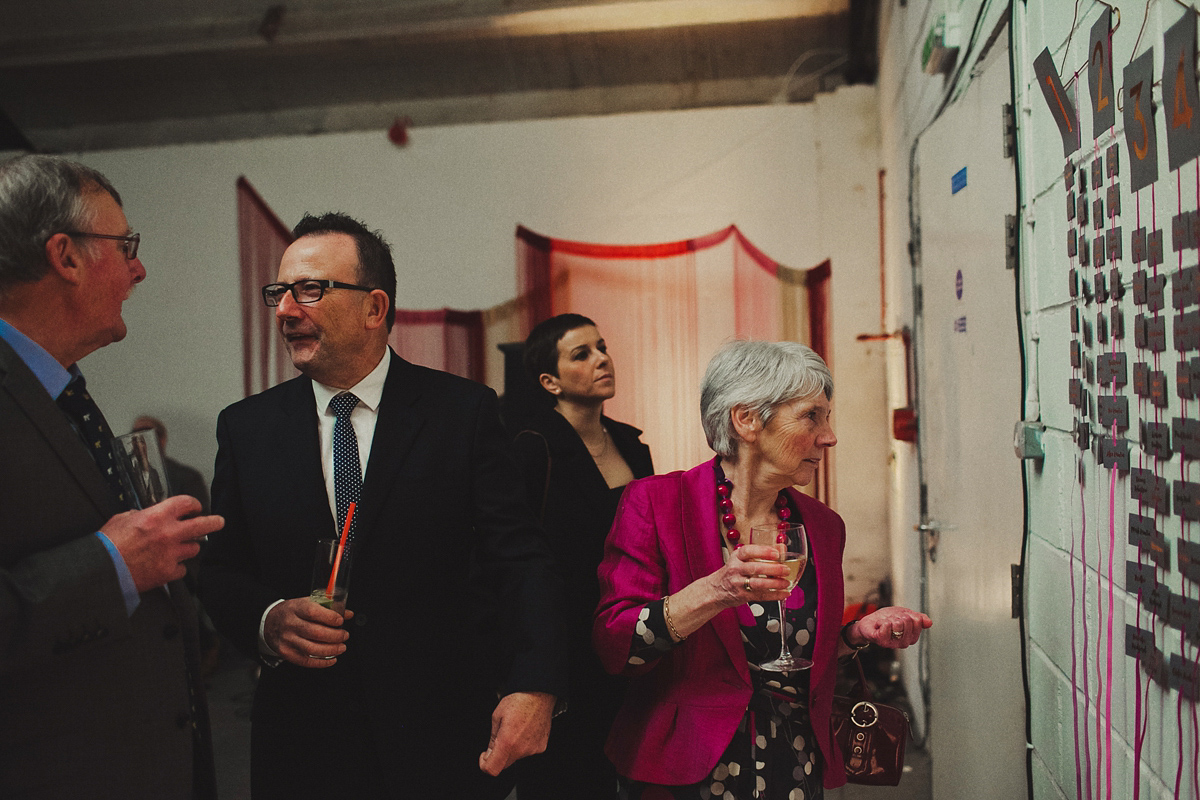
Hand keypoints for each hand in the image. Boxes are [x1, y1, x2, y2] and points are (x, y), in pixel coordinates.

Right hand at [101, 495, 222, 591]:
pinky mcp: (168, 572)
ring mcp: (171, 554)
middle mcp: (169, 534)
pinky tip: (168, 565)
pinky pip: (182, 569)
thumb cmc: (108, 546)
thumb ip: (140, 515)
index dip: (193, 504)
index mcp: (156, 517)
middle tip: (219, 522)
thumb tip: (146, 515)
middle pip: (203, 525)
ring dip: (188, 547)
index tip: (195, 507)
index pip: (186, 503)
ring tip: (179, 548)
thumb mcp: (122, 519)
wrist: (103, 571)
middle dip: (214, 522)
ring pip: (194, 548)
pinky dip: (177, 567)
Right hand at [263, 598, 353, 667]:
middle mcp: (290, 624)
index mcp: (296, 608)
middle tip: (345, 635)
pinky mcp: (287, 653)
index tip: (340, 621)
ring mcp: (288, 640)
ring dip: (331, 650)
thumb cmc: (292, 612)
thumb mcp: (306, 603)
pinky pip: (306, 661)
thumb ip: (327, 607)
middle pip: (315, 633)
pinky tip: (332, 659)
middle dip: (335, 636)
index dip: (330, 617)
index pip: (313, 612)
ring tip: (341, 647)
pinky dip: (322, 662)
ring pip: (312, 649)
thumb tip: (348, 614)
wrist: (268, 623)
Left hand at [478, 691, 555, 775]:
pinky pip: (527, 752)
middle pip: (504, 765)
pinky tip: (524, 731)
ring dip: (512, 749)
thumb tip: (489, 752)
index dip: (484, 765)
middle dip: (498, 756)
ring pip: (516, 757)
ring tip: (515, 730)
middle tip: (499, 738)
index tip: (485, 756)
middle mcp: (521, 749)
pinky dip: (523, 745)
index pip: (492, 769)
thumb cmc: (519, 701)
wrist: (539, 694)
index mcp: (507, 742)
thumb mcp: (497, 716)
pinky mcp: (541, 747)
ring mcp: (532, 749)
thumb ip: (492, 738)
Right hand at [710, 544, 790, 608]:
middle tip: (786, 569)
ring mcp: (738, 583)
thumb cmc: (733, 571)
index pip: (748, 551)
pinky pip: (761, 596)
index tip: (776, 553)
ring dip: (775, 584)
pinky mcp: (743, 596)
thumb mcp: (743, 559)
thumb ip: (762, 552)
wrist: (716, 589)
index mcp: (737, 557)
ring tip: (786, 582)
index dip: (763, 551)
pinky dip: (774, 596)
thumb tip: (782, 548)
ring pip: (758, 583)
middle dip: (773, 569)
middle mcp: (736, 569)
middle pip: (755, 568)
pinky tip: (784, 593)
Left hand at [850, 606, 931, 648]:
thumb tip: (929, 622)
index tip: (901, 616)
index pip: (917, 621)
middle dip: (898, 615)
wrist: (869, 623)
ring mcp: (892, 643)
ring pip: (897, 624)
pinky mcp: (881, 641)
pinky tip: (880, 624)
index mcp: (911, 637)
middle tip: (891, 619)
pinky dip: (882, 621)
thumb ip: (918, 618)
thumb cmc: (887, 619)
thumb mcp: (905, 615)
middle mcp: (904, 642)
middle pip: (907, 621)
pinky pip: (886, 627)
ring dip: (890, 618)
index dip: (908, 614)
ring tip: (885, 622)